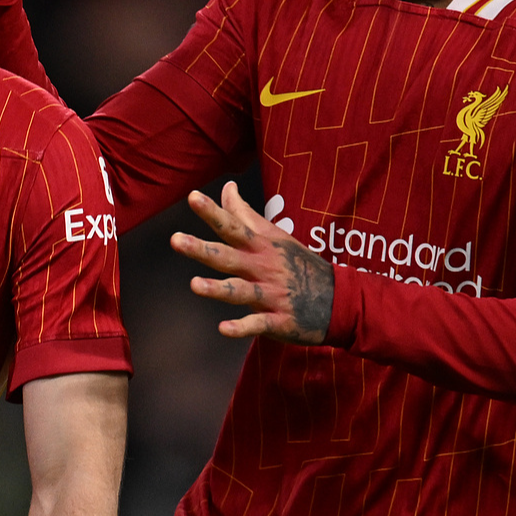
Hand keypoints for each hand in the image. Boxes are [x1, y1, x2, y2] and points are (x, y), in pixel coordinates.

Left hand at [171, 182, 334, 344]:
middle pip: (228, 257)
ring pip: (241, 291)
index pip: (232, 226)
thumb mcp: (274, 235)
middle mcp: (263, 267)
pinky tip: (223, 329)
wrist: (339, 300)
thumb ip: (245, 214)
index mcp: (261, 246)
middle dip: (202, 249)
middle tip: (175, 240)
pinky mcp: (279, 320)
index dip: (212, 212)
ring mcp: (272, 295)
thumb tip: (227, 187)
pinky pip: (258, 324)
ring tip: (194, 285)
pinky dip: (242, 328)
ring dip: (218, 289)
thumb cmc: (298, 264)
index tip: (192, 197)